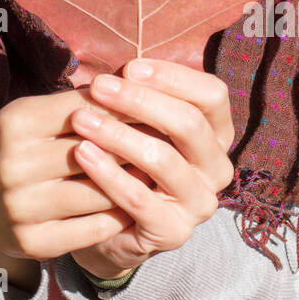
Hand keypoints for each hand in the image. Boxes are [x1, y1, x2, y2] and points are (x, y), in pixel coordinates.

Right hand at [0, 83, 161, 265]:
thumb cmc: (11, 145)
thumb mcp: (32, 114)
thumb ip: (77, 105)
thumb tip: (133, 90)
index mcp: (17, 122)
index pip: (85, 111)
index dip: (124, 108)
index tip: (158, 106)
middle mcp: (16, 164)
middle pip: (94, 151)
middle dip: (133, 145)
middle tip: (170, 141)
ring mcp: (22, 207)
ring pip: (98, 193)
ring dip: (131, 183)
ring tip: (159, 174)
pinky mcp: (33, 241)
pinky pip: (91, 228)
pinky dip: (117, 216)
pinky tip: (134, 204)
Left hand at [68, 58, 234, 280]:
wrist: (113, 225)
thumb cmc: (127, 159)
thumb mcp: (139, 124)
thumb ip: (140, 97)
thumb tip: (121, 71)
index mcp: (217, 133)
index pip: (212, 95)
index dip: (173, 77)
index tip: (130, 67)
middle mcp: (217, 167)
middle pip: (189, 124)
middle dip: (139, 101)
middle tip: (98, 87)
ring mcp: (200, 203)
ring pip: (163, 159)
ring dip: (117, 135)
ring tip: (81, 119)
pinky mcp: (174, 232)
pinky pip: (139, 198)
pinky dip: (108, 173)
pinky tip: (82, 154)